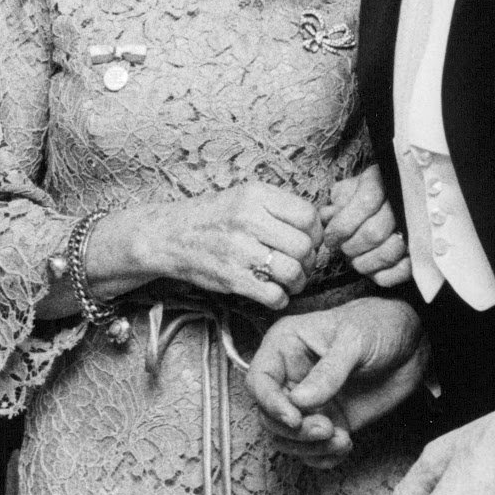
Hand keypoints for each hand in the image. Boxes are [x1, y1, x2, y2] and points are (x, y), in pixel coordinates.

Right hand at [117, 182, 321, 309]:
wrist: (170, 235)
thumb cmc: (215, 217)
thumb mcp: (246, 197)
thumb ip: (282, 207)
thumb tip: (324, 223)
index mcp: (255, 195)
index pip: (308, 216)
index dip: (316, 234)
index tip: (308, 242)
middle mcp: (247, 218)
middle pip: (304, 247)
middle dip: (309, 261)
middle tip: (300, 265)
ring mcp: (238, 249)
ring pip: (293, 272)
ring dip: (297, 283)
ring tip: (288, 281)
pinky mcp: (230, 277)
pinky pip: (274, 295)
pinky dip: (280, 299)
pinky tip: (273, 292)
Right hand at [246, 295, 426, 466]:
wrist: (414, 342)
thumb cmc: (378, 326)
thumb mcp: (354, 340)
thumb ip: (328, 372)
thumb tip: (299, 401)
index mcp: (285, 347)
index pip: (259, 380)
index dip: (269, 403)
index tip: (294, 418)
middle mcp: (290, 376)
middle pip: (268, 415)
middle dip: (294, 431)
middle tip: (327, 429)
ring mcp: (309, 402)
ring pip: (286, 438)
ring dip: (309, 447)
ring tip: (340, 439)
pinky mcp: (329, 421)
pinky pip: (311, 449)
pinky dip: (323, 457)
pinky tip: (345, 445)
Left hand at [322, 165, 411, 287]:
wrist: (398, 199)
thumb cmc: (367, 194)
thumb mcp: (350, 188)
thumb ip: (337, 201)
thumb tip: (327, 216)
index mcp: (383, 182)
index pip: (364, 204)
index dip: (342, 226)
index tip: (330, 238)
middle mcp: (403, 203)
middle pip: (373, 233)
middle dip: (350, 247)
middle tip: (342, 249)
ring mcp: (416, 228)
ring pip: (387, 253)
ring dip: (363, 263)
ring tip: (354, 259)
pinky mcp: (423, 251)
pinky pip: (402, 271)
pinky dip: (381, 275)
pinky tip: (371, 269)